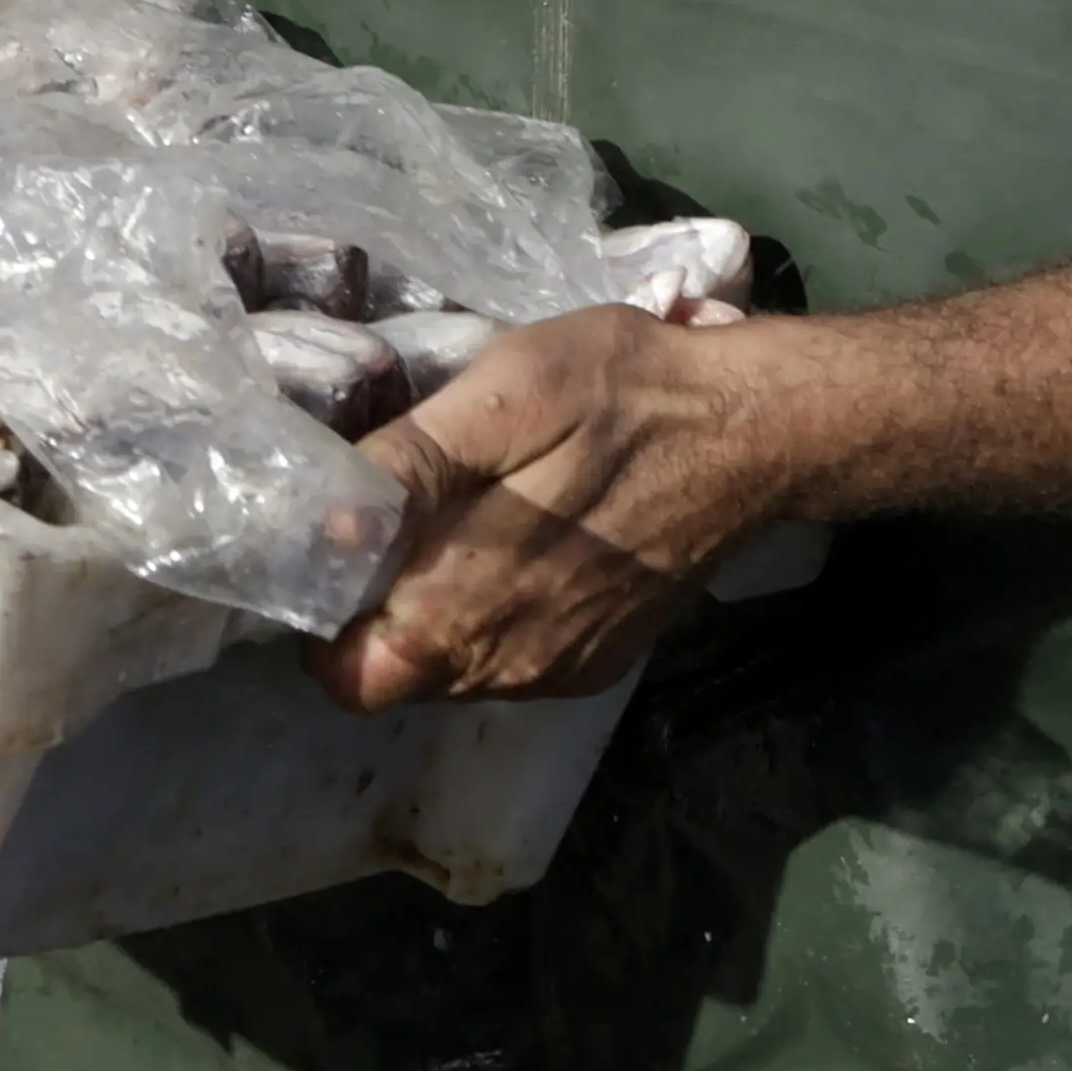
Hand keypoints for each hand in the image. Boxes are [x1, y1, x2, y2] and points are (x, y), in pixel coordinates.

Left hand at [311, 308, 812, 712]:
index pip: (346, 675)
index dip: (318, 618)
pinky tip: (507, 540)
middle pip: (391, 675)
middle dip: (367, 612)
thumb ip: (410, 468)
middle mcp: (508, 662)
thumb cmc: (622, 396)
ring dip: (428, 612)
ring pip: (446, 672)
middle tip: (380, 520)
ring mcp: (556, 668)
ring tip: (444, 519)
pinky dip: (485, 616)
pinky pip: (505, 662)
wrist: (753, 429)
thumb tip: (322, 529)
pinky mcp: (595, 660)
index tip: (326, 547)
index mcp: (470, 605)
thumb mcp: (505, 395)